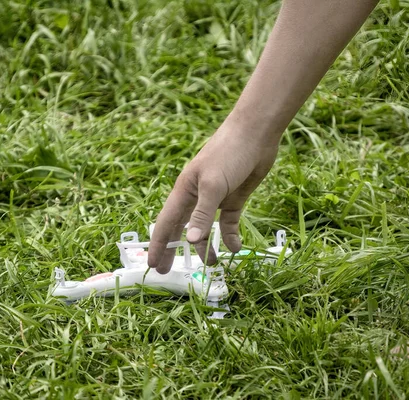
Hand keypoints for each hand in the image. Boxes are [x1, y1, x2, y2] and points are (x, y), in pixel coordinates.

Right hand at [147, 115, 279, 273]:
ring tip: (211, 264)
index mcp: (184, 191)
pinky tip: (235, 247)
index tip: (153, 265)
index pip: (166, 223)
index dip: (159, 244)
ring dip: (206, 246)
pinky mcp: (234, 198)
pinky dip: (230, 236)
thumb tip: (191, 240)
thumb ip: (202, 214)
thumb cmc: (228, 153)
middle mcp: (196, 196)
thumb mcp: (213, 185)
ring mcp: (215, 198)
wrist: (256, 133)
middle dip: (175, 249)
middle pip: (181, 228)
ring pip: (205, 228)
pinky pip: (228, 222)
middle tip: (168, 271)